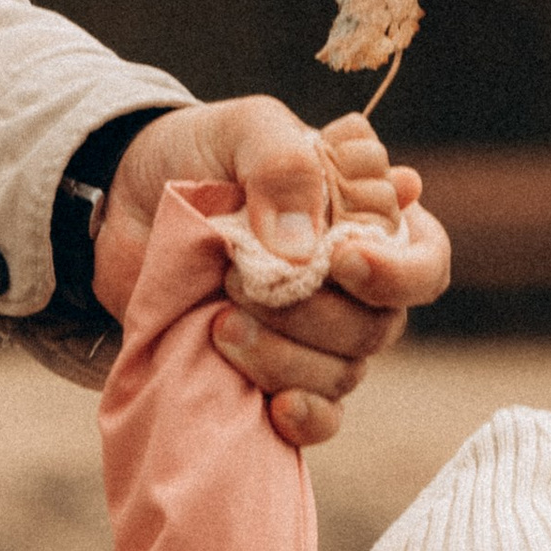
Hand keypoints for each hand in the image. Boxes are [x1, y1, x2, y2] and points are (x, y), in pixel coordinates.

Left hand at [97, 98, 451, 446]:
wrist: (123, 207)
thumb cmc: (197, 156)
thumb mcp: (243, 131)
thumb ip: (282, 167)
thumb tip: (304, 251)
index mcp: (369, 223)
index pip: (426, 263)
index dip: (398, 274)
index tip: (341, 260)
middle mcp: (357, 288)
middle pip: (379, 327)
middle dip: (311, 312)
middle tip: (238, 279)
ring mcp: (319, 340)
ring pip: (342, 374)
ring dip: (285, 356)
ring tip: (219, 323)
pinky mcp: (277, 379)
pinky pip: (320, 420)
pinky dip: (306, 419)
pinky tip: (275, 408)